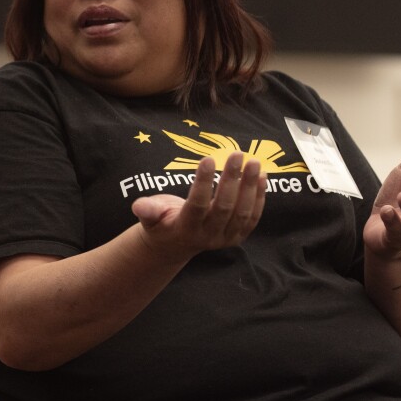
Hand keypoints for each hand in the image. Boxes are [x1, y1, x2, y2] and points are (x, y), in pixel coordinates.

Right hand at [130, 152, 265, 260]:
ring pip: (242, 213)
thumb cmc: (161, 223)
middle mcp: (207, 236)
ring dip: (249, 187)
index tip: (208, 158)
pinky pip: (252, 218)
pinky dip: (259, 198)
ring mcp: (225, 238)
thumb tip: (139, 207)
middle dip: (232, 180)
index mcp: (185, 229)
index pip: (197, 205)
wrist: (174, 246)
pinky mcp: (237, 236)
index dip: (203, 183)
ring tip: (253, 162)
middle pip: (224, 208)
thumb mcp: (149, 217)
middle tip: (237, 154)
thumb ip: (147, 210)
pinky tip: (262, 176)